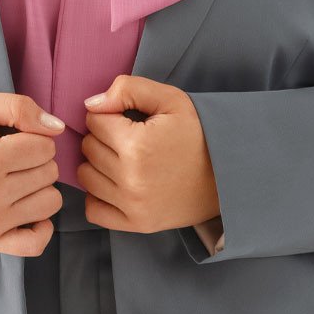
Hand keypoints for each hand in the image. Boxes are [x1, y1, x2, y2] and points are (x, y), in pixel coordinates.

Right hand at [0, 92, 65, 256]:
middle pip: (50, 173)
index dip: (34, 138)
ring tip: (15, 181)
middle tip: (10, 160)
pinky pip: (37, 243)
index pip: (46, 146)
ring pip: (52, 202)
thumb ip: (18, 107)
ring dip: (39, 189)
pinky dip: (40, 226)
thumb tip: (57, 127)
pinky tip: (26, 209)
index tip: (13, 140)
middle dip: (36, 162)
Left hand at [79, 75, 219, 232]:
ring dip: (99, 164)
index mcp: (137, 145)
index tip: (128, 120)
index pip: (94, 120)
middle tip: (129, 138)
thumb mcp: (171, 100)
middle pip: (88, 148)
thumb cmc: (199, 134)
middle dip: (104, 137)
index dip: (110, 115)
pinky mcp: (136, 224)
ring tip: (124, 159)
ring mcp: (132, 205)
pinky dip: (98, 196)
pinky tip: (116, 183)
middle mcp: (130, 178)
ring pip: (86, 176)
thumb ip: (128, 89)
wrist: (228, 176)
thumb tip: (91, 103)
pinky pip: (93, 210)